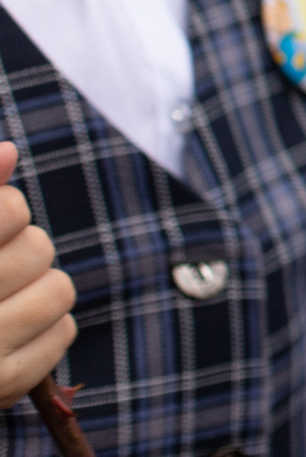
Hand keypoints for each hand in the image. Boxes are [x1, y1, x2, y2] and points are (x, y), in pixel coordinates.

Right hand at [0, 143, 75, 406]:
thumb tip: (8, 152)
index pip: (10, 211)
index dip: (4, 211)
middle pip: (38, 248)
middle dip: (18, 250)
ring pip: (58, 289)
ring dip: (37, 287)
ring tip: (1, 297)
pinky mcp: (0, 388)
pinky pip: (64, 332)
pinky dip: (45, 327)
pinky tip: (9, 331)